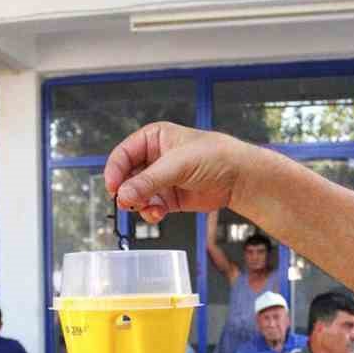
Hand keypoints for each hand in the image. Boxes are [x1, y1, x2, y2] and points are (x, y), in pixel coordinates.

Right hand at [105, 123, 256, 224]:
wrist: (240, 178)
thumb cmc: (215, 156)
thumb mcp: (177, 164)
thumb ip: (148, 181)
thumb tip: (123, 195)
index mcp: (153, 138)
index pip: (123, 154)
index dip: (115, 171)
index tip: (112, 188)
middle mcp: (154, 158)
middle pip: (127, 177)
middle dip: (127, 191)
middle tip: (126, 202)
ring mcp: (161, 180)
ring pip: (137, 195)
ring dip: (139, 204)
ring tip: (148, 208)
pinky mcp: (169, 199)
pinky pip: (150, 207)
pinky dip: (150, 213)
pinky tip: (158, 214)